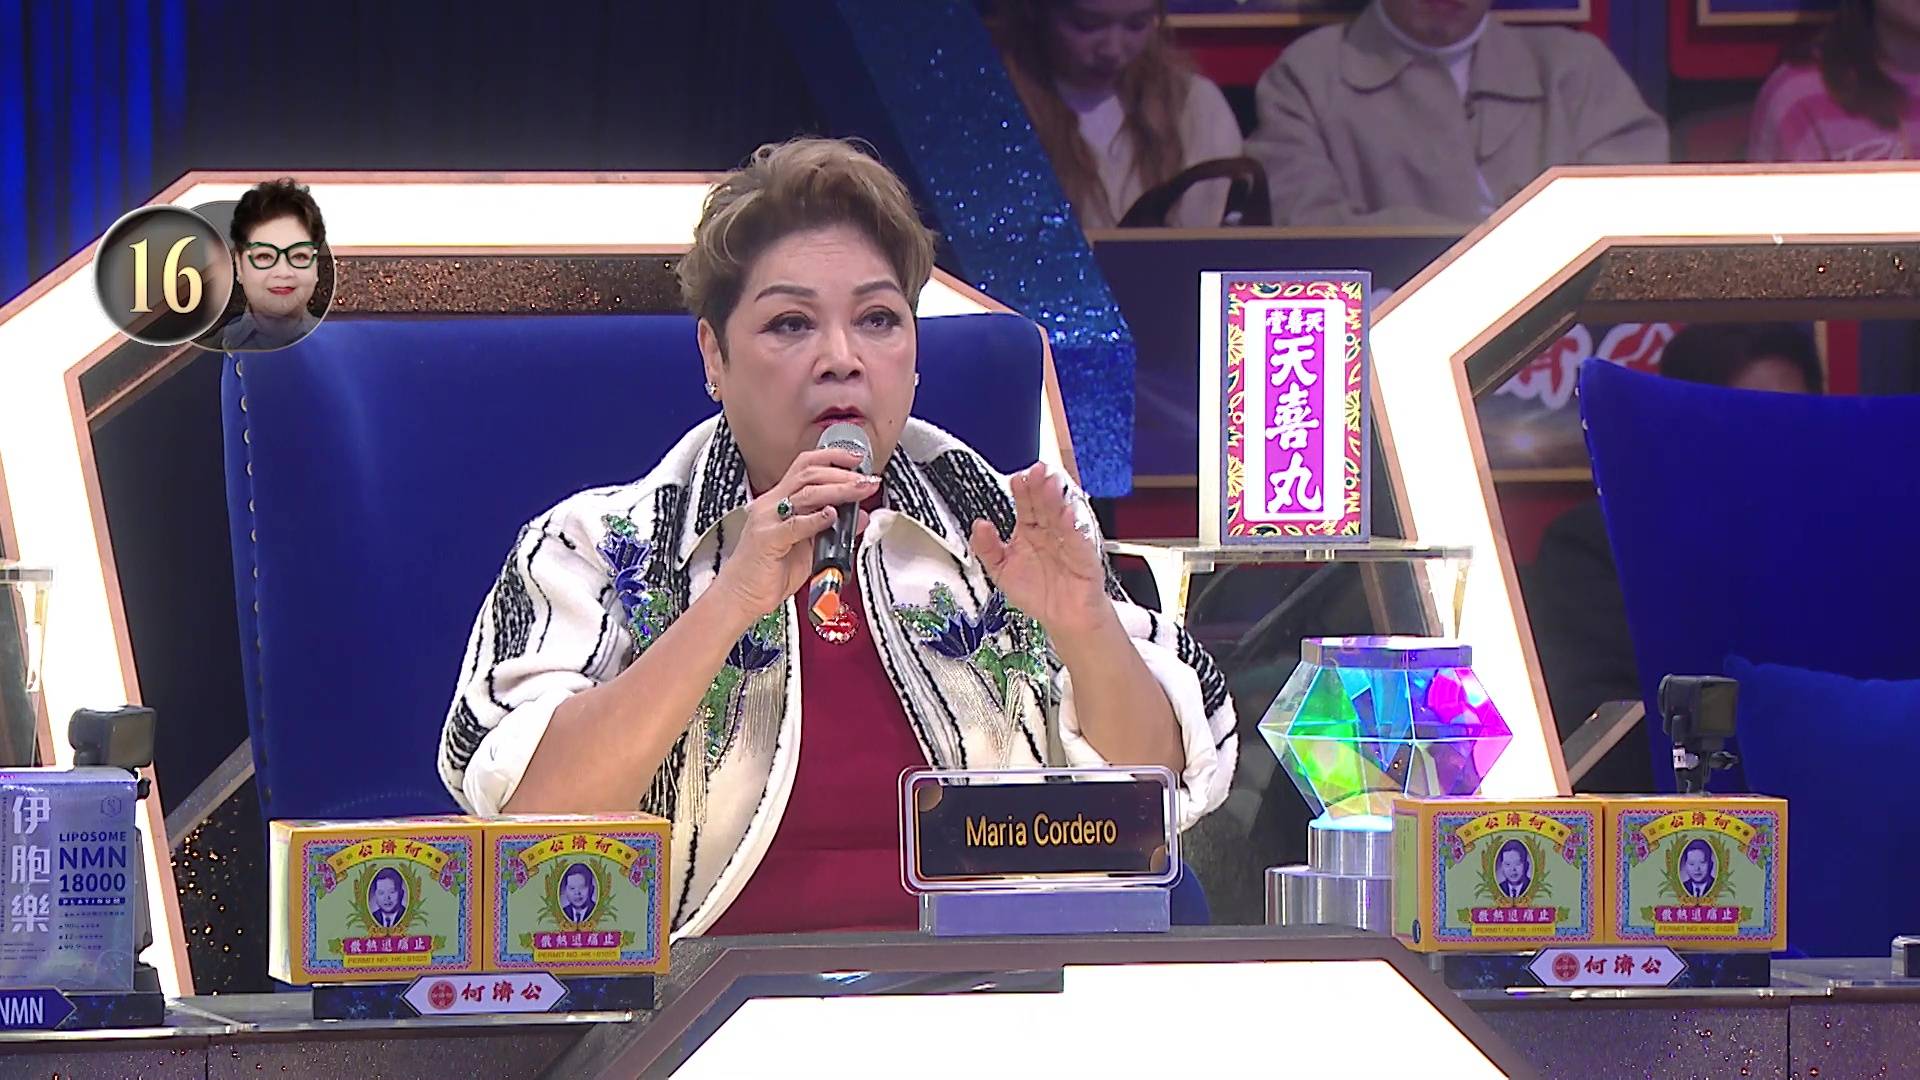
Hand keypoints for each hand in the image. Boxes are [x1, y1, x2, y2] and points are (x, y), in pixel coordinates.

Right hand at [712, 448, 877, 624]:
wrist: (740, 597)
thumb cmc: (768, 574)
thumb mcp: (809, 549)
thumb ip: (832, 531)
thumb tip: (859, 517)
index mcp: (778, 502)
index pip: (805, 467)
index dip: (832, 458)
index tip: (858, 459)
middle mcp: (770, 505)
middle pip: (808, 474)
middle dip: (842, 474)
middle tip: (866, 479)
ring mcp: (767, 520)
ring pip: (806, 493)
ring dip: (838, 490)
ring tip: (859, 490)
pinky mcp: (767, 540)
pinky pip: (794, 524)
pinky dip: (815, 519)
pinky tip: (832, 515)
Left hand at [969, 463, 1111, 639]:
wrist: (1063, 619)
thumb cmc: (1037, 593)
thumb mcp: (1001, 571)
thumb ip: (987, 549)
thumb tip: (978, 525)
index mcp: (1030, 531)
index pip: (1025, 505)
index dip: (1022, 491)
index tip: (1016, 479)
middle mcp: (1049, 531)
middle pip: (1044, 504)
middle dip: (1039, 487)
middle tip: (1035, 471)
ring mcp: (1067, 541)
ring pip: (1061, 515)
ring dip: (1056, 499)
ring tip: (1050, 483)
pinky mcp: (1084, 555)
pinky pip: (1078, 539)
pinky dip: (1073, 527)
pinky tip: (1067, 515)